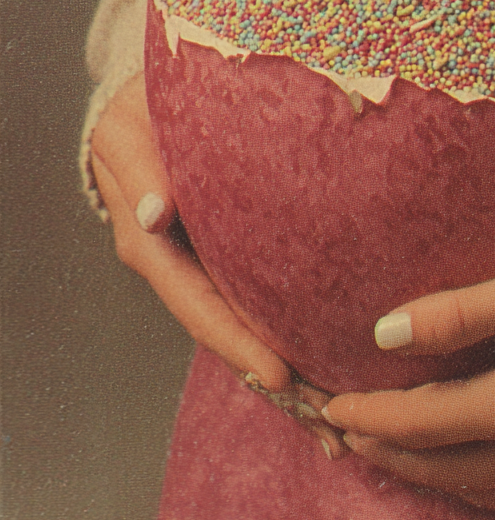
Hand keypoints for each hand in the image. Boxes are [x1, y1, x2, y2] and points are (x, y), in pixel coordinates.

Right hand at [90, 73, 342, 456]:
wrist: (161, 96)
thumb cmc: (141, 109)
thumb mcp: (125, 131)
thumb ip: (137, 169)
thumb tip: (156, 215)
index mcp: (155, 244)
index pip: (198, 304)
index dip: (236, 340)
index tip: (281, 375)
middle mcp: (188, 264)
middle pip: (232, 333)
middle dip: (277, 379)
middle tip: (329, 422)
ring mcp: (216, 260)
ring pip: (255, 323)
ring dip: (295, 370)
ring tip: (343, 411)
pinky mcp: (242, 249)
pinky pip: (269, 294)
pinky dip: (297, 328)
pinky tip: (335, 357)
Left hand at [323, 230, 494, 508]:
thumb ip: (471, 311)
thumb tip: (388, 332)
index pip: (427, 421)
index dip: (374, 415)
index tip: (330, 407)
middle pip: (450, 468)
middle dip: (392, 454)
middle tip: (348, 441)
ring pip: (491, 492)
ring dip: (437, 477)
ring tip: (403, 460)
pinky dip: (491, 490)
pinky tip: (491, 476)